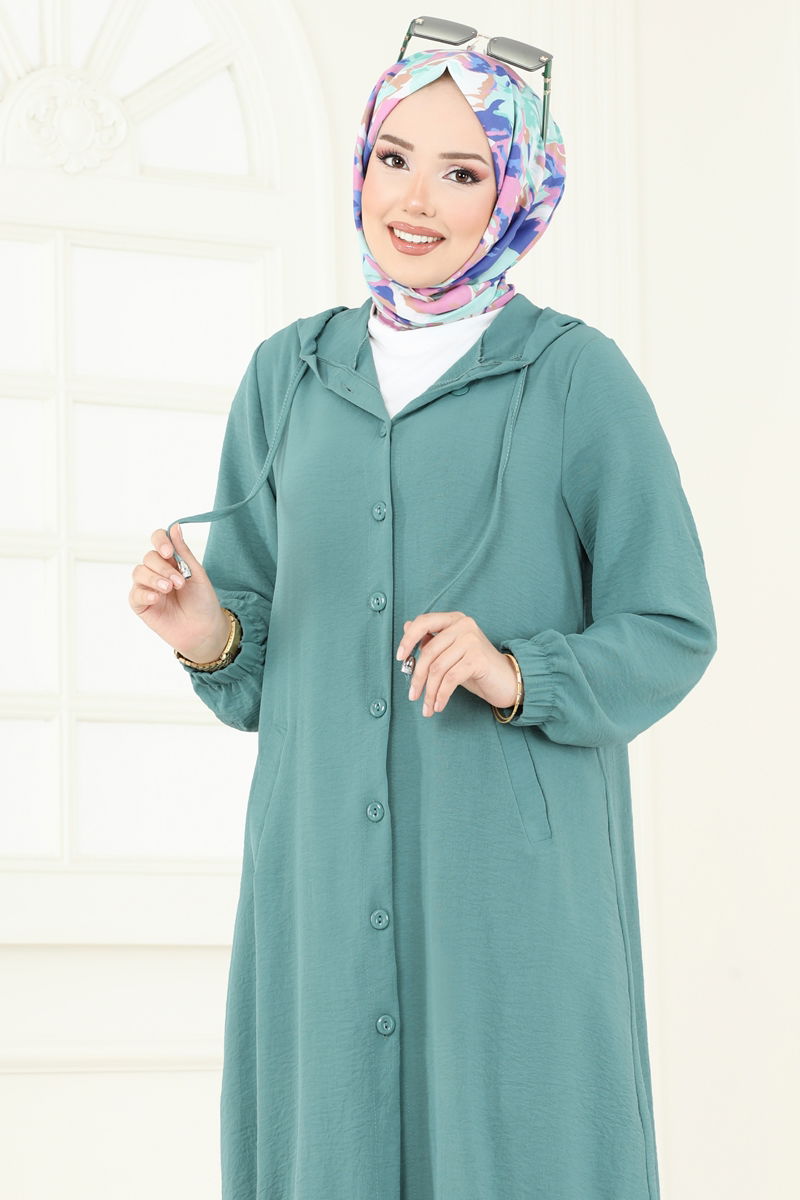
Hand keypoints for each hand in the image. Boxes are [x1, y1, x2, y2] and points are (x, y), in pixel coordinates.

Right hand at [128, 522, 230, 660]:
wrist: (204, 630)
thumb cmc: (203, 602)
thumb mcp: (196, 574)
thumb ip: (183, 551)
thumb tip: (175, 526)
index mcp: (172, 561)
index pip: (158, 541)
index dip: (160, 541)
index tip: (169, 552)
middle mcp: (157, 572)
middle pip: (149, 557)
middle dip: (163, 567)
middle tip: (179, 582)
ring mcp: (148, 588)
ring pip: (138, 572)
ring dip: (154, 578)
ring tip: (169, 589)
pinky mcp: (141, 605)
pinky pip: (134, 594)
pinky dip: (144, 593)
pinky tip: (157, 598)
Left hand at [395, 611, 518, 716]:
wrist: (507, 680)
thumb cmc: (476, 667)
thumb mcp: (450, 652)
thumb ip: (431, 639)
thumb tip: (406, 627)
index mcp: (454, 619)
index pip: (423, 622)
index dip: (408, 640)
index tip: (400, 658)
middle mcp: (463, 625)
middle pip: (429, 652)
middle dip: (417, 677)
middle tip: (413, 696)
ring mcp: (472, 640)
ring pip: (438, 668)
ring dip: (429, 692)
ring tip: (427, 707)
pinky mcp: (478, 659)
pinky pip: (450, 679)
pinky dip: (441, 695)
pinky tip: (438, 705)